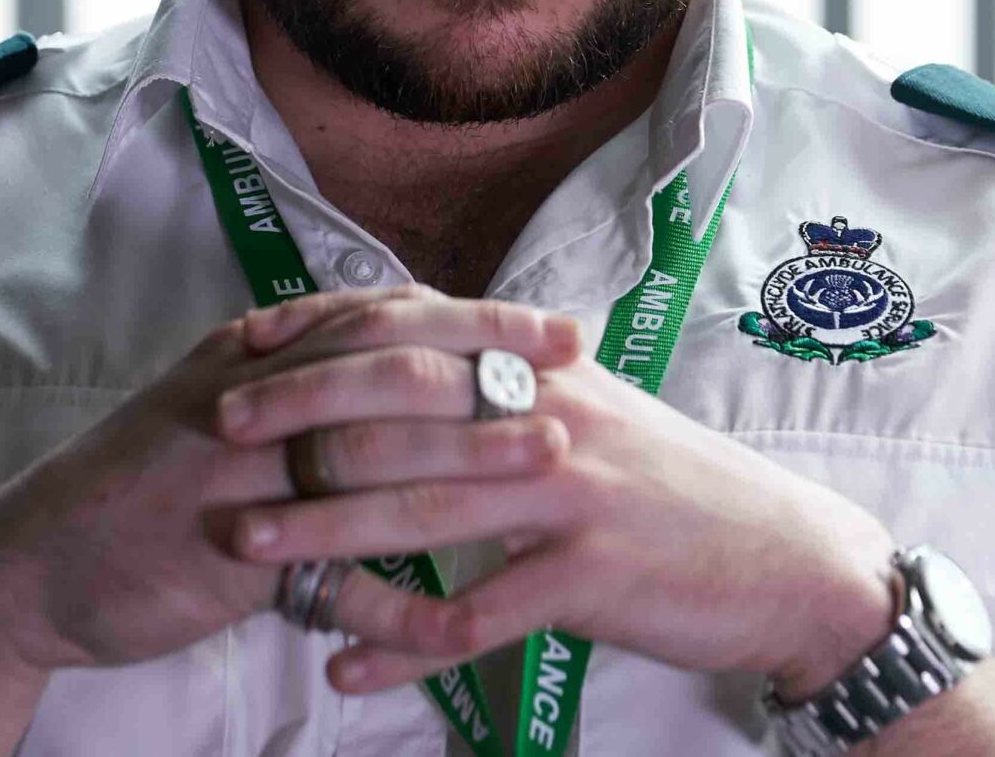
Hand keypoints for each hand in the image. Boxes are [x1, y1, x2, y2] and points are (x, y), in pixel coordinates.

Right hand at [0, 287, 584, 677]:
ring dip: (468, 461)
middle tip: (576, 377)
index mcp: (261, 356)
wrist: (34, 564)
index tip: (559, 325)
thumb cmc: (139, 483)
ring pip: (373, 460)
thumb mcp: (216, 395)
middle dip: (492, 371)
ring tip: (549, 466)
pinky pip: (330, 584)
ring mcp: (244, 478)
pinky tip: (463, 629)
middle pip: (391, 371)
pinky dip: (399, 608)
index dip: (479, 319)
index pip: (387, 318)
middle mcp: (256, 399)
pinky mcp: (230, 560)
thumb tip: (402, 335)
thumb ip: (304, 367)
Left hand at [217, 302, 897, 697]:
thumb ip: (504, 381)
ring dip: (321, 530)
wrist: (781, 557)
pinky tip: (346, 666)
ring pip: (420, 507)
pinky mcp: (589, 575)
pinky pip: (476, 614)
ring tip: (244, 547)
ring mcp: (570, 492)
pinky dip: (403, 646)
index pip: (412, 328)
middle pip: (398, 406)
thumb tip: (409, 355)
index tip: (242, 351)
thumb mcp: (590, 409)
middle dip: (296, 420)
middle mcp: (550, 411)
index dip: (321, 338)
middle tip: (213, 439)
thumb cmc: (669, 486)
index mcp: (541, 365)